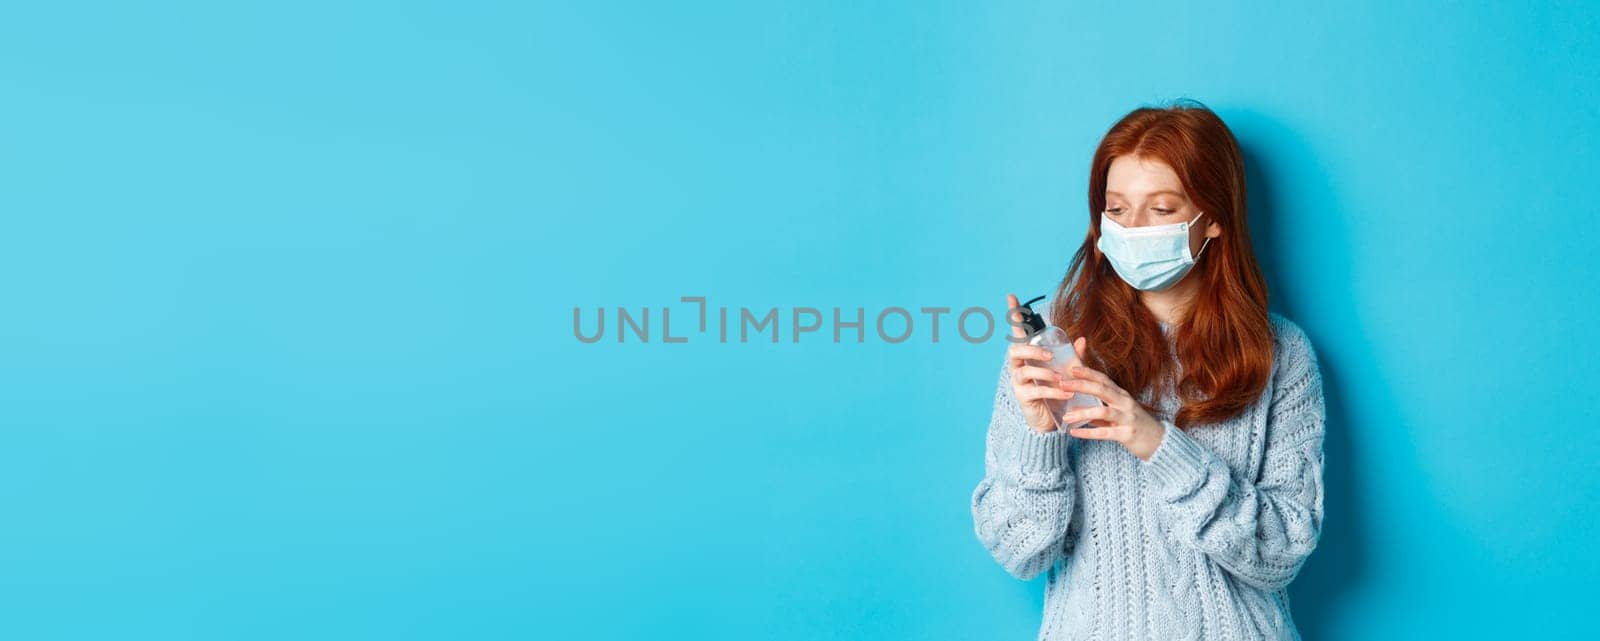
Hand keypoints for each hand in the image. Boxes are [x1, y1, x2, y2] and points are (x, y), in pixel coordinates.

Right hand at [1003, 293, 1083, 432]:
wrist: (1053, 420)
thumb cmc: (1057, 390)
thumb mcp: (1066, 371)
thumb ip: (1072, 356)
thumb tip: (1082, 338)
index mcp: (1027, 355)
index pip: (1019, 332)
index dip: (1015, 315)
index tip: (1011, 296)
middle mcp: (1018, 366)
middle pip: (1015, 350)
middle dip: (1031, 350)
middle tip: (1049, 355)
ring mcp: (1019, 382)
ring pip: (1024, 371)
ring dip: (1044, 372)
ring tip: (1061, 378)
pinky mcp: (1024, 398)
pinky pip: (1035, 391)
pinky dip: (1052, 391)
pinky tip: (1066, 393)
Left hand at [1058, 341, 1167, 460]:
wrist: (1158, 442)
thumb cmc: (1135, 424)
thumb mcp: (1119, 411)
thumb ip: (1100, 408)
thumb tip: (1077, 407)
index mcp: (1121, 395)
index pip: (1103, 379)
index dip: (1088, 372)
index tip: (1071, 368)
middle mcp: (1125, 403)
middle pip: (1102, 389)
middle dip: (1081, 385)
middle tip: (1062, 384)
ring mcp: (1127, 418)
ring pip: (1103, 412)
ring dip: (1082, 413)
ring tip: (1066, 416)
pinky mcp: (1127, 434)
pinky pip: (1104, 433)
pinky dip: (1088, 433)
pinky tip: (1074, 433)